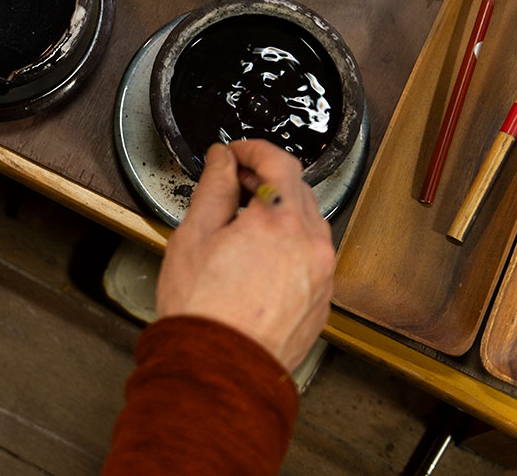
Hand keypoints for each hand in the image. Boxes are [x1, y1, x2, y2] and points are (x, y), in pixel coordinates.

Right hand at [155, 139, 333, 370]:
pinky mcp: (322, 299)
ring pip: (308, 224)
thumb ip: (214, 187)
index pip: (280, 161)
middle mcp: (311, 244)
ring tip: (245, 220)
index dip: (255, 148)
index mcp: (281, 221)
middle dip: (267, 177)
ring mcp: (321, 274)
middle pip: (298, 190)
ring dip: (281, 211)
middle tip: (236, 180)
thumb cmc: (204, 309)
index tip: (237, 151)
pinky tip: (259, 255)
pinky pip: (311, 256)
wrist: (221, 367)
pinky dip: (290, 244)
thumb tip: (222, 161)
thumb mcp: (195, 234)